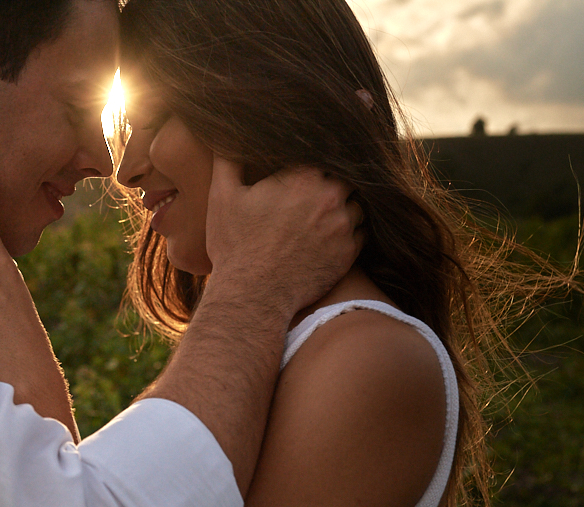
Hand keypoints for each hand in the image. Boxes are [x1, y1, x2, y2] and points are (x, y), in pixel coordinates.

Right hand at [204, 156, 363, 320]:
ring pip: (357, 202)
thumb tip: (226, 133)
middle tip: (314, 190)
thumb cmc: (235, 246)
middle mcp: (331, 196)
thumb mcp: (222, 197)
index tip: (305, 166)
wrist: (252, 297)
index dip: (313, 158)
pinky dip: (349, 230)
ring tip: (323, 212)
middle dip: (331, 179)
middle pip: (344, 174)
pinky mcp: (350, 253)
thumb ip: (229, 159)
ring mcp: (344, 226)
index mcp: (303, 176)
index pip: (323, 150)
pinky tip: (330, 234)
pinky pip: (361, 232)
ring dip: (344, 204)